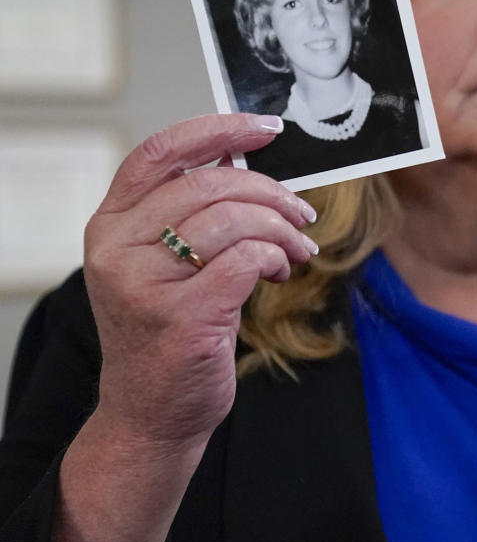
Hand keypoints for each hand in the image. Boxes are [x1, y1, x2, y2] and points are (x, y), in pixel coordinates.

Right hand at [81, 113, 316, 449]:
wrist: (153, 413)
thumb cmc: (169, 330)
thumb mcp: (164, 263)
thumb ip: (191, 214)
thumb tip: (248, 163)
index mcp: (110, 225)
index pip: (160, 153)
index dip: (218, 130)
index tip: (266, 129)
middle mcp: (117, 249)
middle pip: (211, 185)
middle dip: (271, 194)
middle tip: (301, 216)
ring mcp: (145, 284)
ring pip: (234, 220)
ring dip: (280, 231)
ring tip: (293, 251)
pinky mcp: (181, 315)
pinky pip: (248, 259)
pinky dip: (275, 258)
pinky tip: (278, 272)